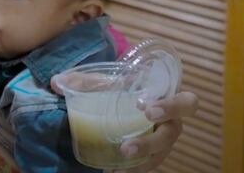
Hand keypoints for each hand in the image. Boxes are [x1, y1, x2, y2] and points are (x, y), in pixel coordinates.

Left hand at [50, 74, 198, 172]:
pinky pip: (148, 165)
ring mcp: (161, 143)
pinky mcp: (150, 157)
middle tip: (128, 143)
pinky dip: (133, 168)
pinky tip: (114, 170)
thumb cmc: (118, 91)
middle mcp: (169, 124)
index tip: (144, 107)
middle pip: (175, 133)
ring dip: (141, 156)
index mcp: (166, 99)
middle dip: (154, 139)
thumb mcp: (102, 84)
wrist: (120, 107)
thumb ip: (82, 81)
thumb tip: (56, 82)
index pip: (187, 103)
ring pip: (161, 154)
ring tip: (121, 156)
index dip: (172, 106)